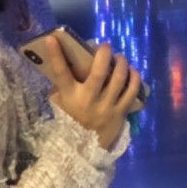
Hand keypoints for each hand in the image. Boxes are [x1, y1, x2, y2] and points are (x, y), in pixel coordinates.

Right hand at [44, 35, 141, 149]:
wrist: (84, 150)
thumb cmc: (72, 120)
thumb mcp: (61, 104)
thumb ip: (61, 86)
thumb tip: (64, 60)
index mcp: (70, 96)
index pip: (61, 73)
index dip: (55, 54)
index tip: (52, 37)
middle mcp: (88, 100)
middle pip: (99, 72)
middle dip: (104, 54)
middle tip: (105, 46)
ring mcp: (106, 107)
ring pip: (119, 78)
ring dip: (122, 63)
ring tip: (120, 57)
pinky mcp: (121, 112)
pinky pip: (132, 90)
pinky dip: (134, 77)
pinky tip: (133, 70)